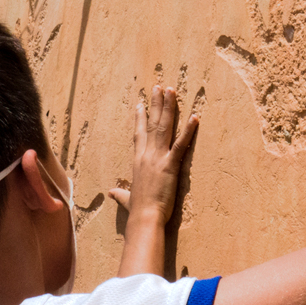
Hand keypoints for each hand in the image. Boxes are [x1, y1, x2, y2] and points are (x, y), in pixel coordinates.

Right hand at [109, 85, 198, 224]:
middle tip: (159, 87)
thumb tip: (111, 193)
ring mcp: (158, 158)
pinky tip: (194, 117)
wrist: (144, 217)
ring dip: (168, 107)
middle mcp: (146, 155)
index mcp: (138, 161)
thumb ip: (120, 193)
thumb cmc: (138, 210)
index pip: (139, 134)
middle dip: (156, 104)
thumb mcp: (127, 199)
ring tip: (171, 90)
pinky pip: (181, 144)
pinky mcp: (170, 165)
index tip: (140, 104)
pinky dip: (188, 130)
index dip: (140, 118)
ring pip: (163, 127)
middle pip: (152, 124)